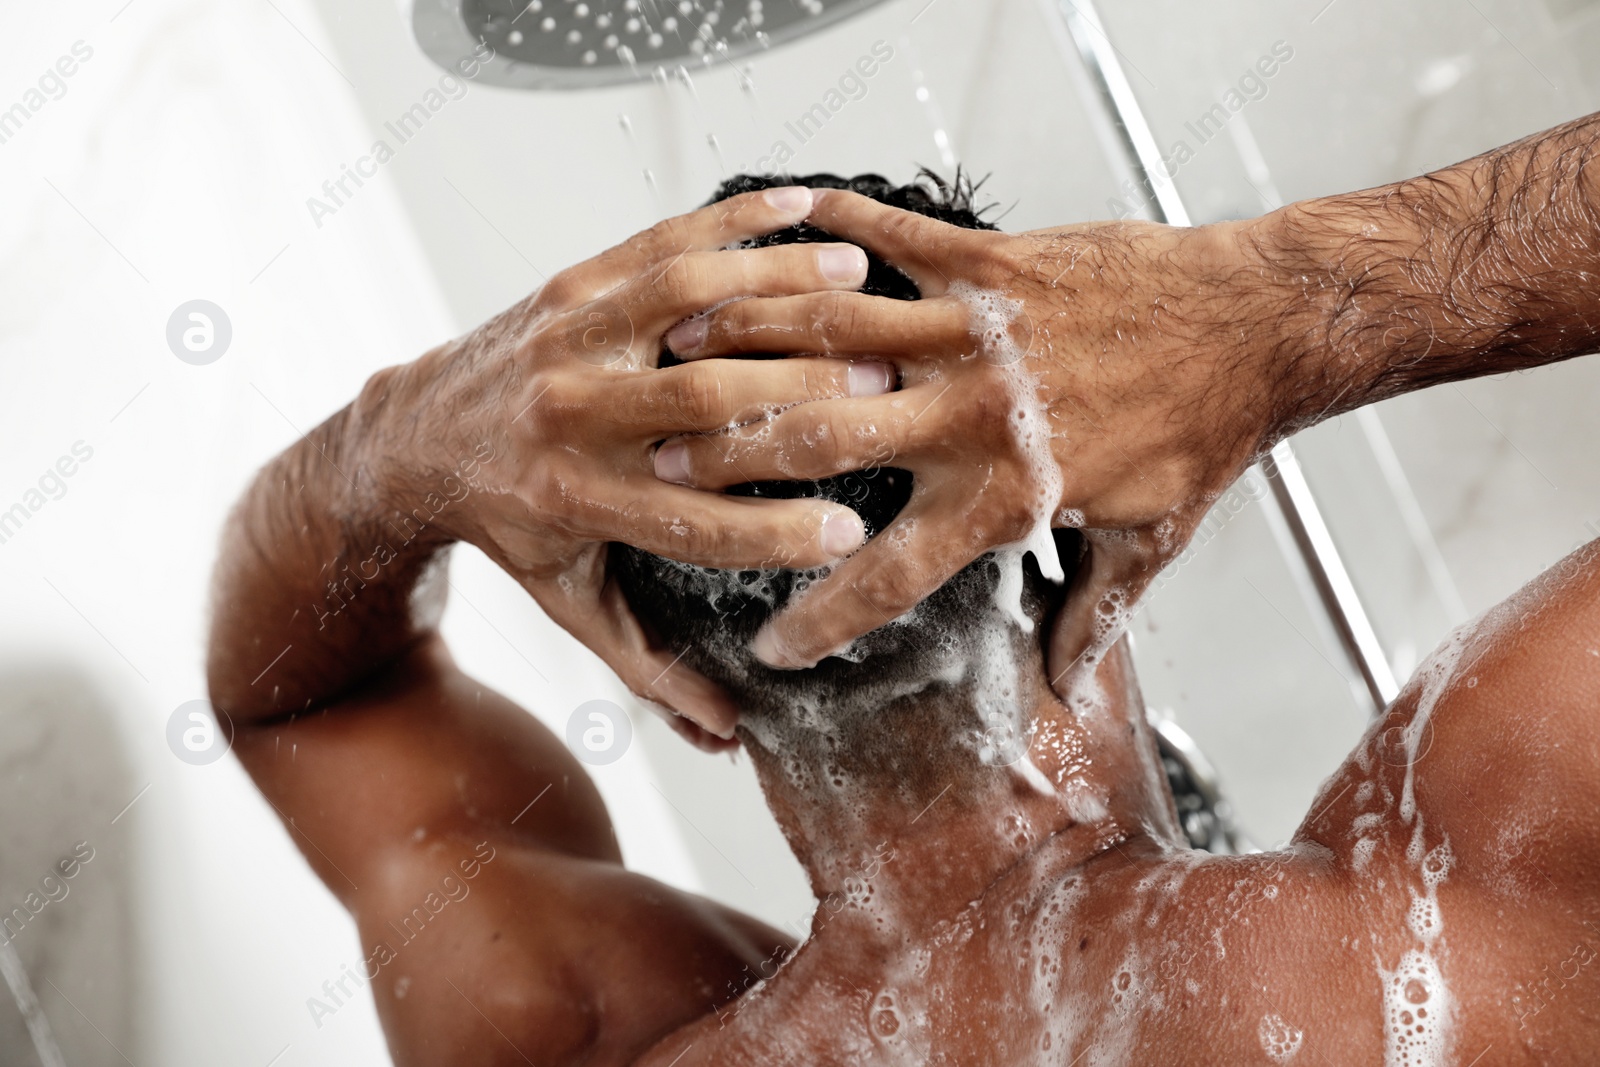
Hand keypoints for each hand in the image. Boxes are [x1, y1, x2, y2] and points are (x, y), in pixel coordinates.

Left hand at [363, 187, 895, 737]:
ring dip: (779, 285)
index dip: (776, 535)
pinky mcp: (569, 286)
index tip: (853, 533)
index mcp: (574, 503)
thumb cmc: (512, 527)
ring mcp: (565, 339)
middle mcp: (567, 416)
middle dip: (802, 401)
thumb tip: (728, 737)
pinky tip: (800, 204)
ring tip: (859, 279)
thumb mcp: (571, 603)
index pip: (693, 525)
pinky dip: (732, 220)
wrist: (415, 438)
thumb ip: (650, 668)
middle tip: (885, 398)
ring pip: (685, 303)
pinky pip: (660, 243)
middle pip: (702, 405)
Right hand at [652, 189, 1286, 685]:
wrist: (1257, 322)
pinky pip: (893, 240)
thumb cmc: (1202, 430)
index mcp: (1006, 495)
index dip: (820, 621)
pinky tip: (782, 223)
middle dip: (729, 458)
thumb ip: (1089, 612)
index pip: (887, 574)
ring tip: (681, 345)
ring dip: (750, 336)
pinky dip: (836, 229)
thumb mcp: (1149, 540)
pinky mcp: (992, 263)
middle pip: (820, 440)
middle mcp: (973, 414)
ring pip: (834, 333)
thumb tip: (1053, 683)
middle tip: (663, 469)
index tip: (772, 649)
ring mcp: (976, 331)